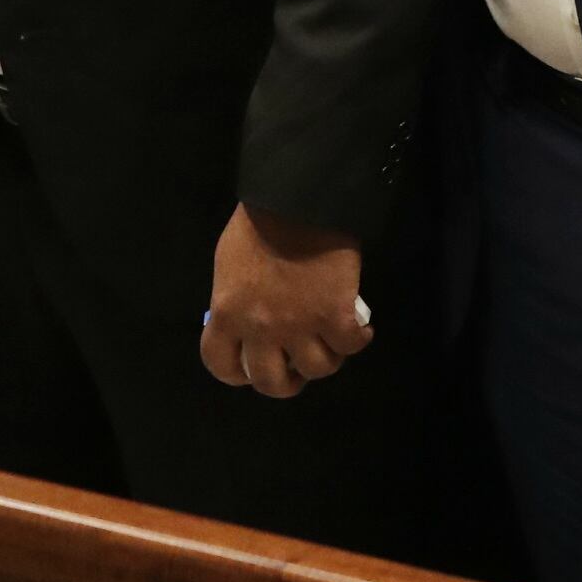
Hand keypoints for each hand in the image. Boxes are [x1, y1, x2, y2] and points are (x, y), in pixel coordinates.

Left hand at [200, 204, 369, 397]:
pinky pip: (349, 347)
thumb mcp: (229, 264)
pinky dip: (358, 340)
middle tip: (296, 366)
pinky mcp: (335, 316)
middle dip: (286, 381)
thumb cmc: (259, 223)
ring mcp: (299, 326)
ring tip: (331, 342)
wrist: (298, 198)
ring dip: (325, 360)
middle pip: (271, 383)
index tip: (252, 367)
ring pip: (316, 370)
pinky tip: (360, 329)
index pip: (221, 365)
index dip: (238, 374)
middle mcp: (260, 329)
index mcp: (227, 313)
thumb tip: (245, 323)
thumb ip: (234, 301)